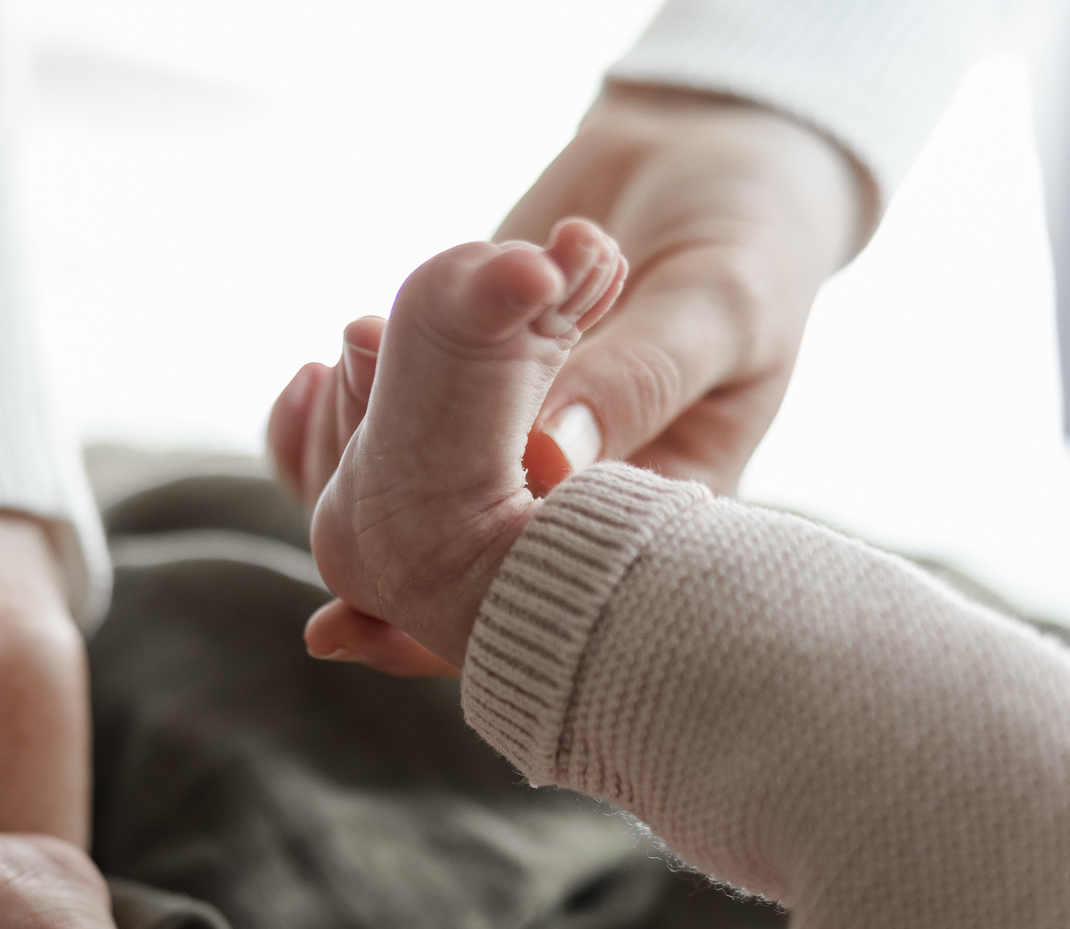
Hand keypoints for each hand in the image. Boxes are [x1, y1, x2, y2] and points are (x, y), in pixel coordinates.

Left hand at [269, 85, 862, 672]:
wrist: (714, 158)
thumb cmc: (751, 239)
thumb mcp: (723, 306)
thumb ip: (642, 375)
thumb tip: (549, 453)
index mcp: (650, 521)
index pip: (535, 601)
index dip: (438, 630)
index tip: (359, 609)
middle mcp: (562, 505)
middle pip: (441, 555)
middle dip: (380, 478)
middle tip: (368, 348)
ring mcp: (498, 454)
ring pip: (388, 498)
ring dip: (353, 424)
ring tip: (368, 331)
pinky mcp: (451, 399)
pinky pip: (362, 442)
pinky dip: (327, 414)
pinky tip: (318, 374)